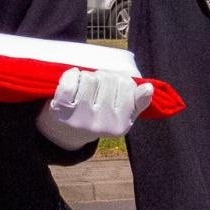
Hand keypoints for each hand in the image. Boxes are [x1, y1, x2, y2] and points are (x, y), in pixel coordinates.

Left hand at [35, 68, 154, 149]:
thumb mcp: (122, 115)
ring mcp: (81, 117)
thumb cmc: (97, 117)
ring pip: (90, 77)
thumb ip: (137, 102)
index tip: (112, 89)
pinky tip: (72, 81)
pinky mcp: (61, 109)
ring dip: (86, 77)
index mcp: (121, 125)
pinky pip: (70, 81)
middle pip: (108, 78)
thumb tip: (148, 88)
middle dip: (102, 77)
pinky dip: (70, 75)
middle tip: (96, 89)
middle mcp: (102, 124)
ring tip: (84, 89)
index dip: (119, 80)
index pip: (128, 84)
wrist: (65, 133)